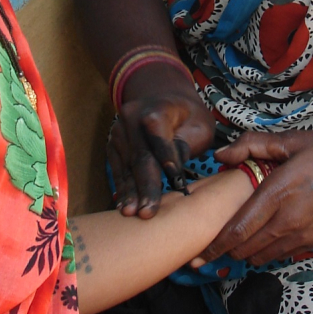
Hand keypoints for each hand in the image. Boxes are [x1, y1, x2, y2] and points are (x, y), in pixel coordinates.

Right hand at [109, 70, 216, 217]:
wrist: (162, 99)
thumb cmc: (188, 117)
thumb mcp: (200, 124)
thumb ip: (188, 143)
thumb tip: (173, 171)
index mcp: (157, 109)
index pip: (159, 135)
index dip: (166, 157)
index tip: (175, 181)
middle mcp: (132, 118)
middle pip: (140, 156)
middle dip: (145, 186)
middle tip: (147, 212)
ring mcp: (118, 132)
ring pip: (126, 166)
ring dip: (130, 192)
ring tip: (131, 214)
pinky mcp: (112, 144)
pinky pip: (118, 169)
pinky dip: (122, 188)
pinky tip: (124, 206)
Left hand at [196, 123, 312, 266]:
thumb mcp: (292, 140)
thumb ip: (252, 145)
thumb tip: (221, 155)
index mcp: (279, 193)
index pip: (238, 229)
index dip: (216, 246)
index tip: (199, 254)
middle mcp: (290, 219)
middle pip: (247, 249)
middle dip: (224, 255)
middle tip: (204, 257)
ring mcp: (306, 233)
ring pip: (264, 256)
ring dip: (244, 256)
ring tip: (227, 254)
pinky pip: (284, 254)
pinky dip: (266, 253)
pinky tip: (259, 246)